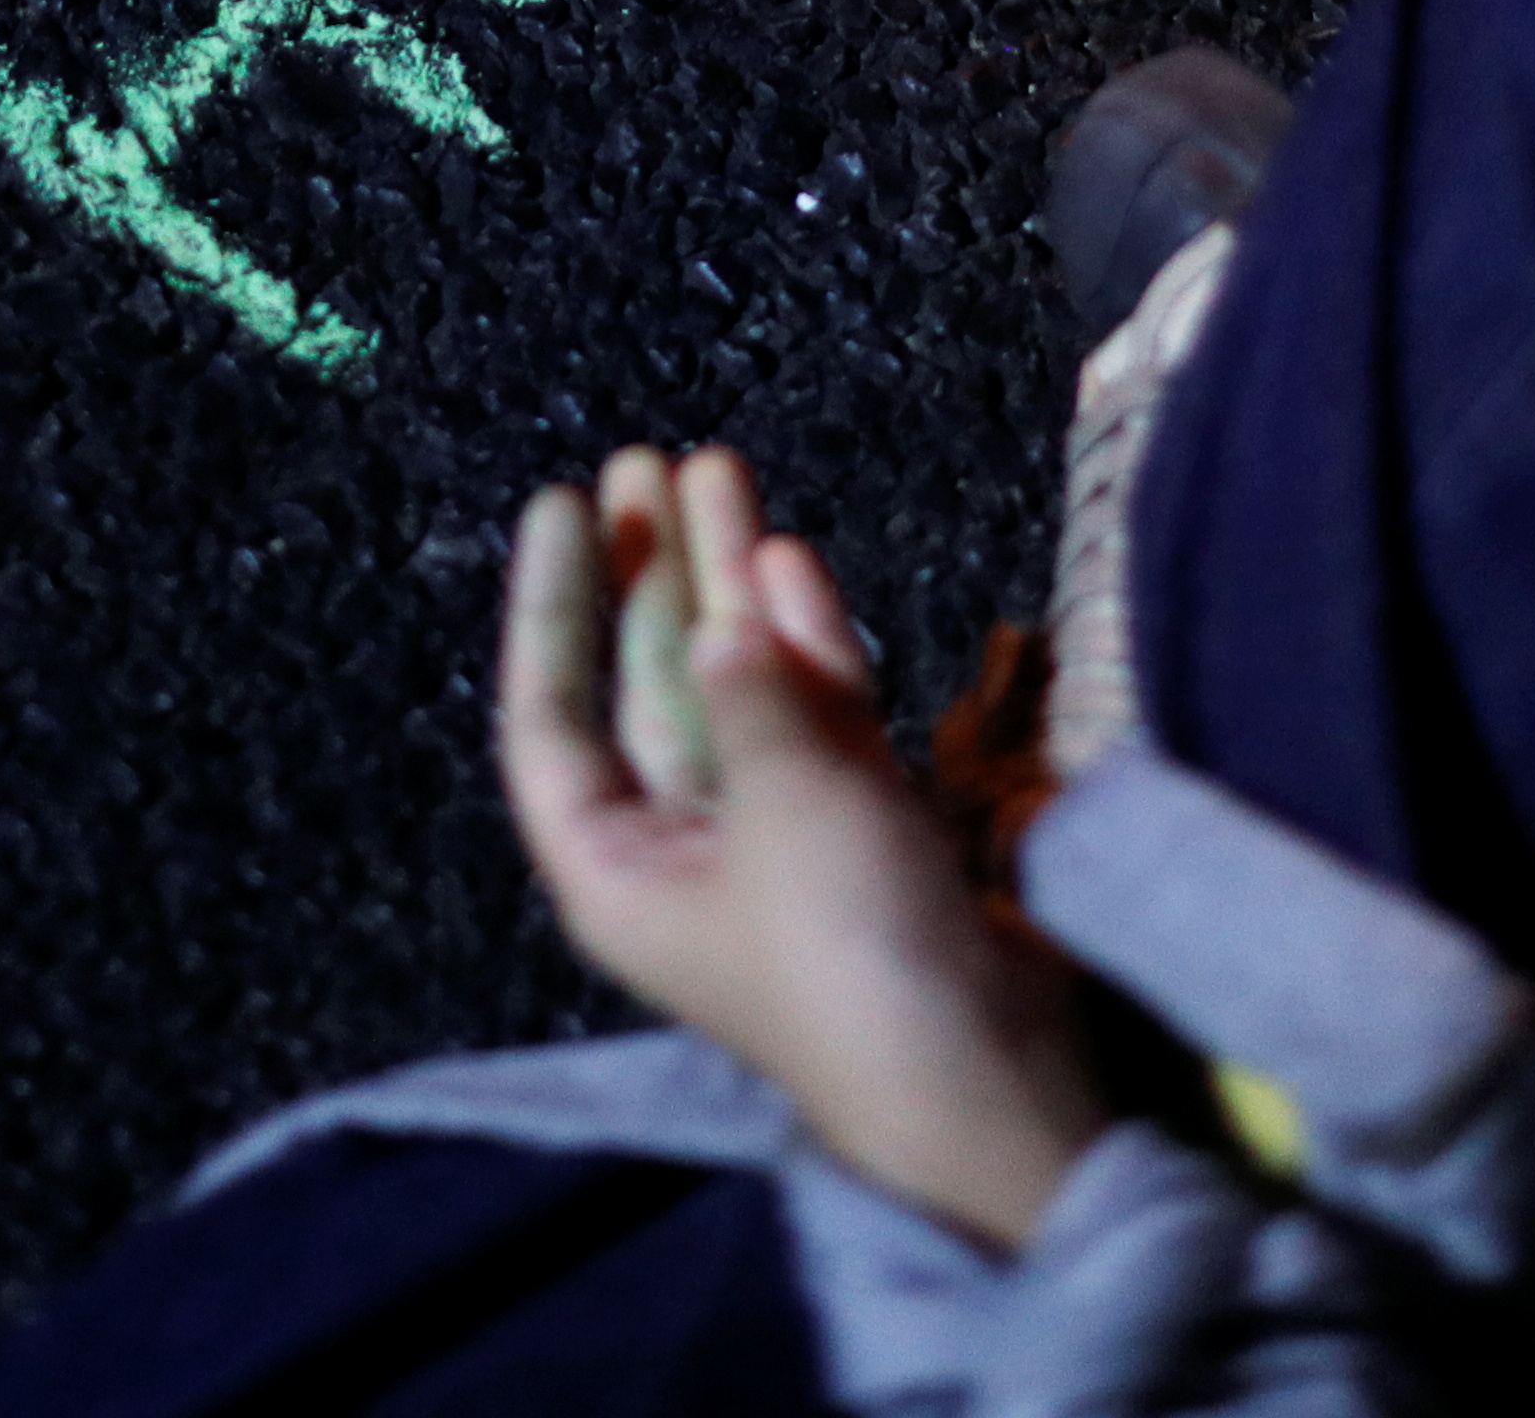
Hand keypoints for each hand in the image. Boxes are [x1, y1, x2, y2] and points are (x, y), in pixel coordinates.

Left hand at [499, 447, 1105, 1250]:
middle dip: (651, 575)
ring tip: (719, 469)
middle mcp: (678, 847)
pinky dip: (805, 648)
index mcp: (613, 868)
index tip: (561, 503)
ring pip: (733, 686)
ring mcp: (770, 834)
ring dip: (732, 587)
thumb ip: (750, 696)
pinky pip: (811, 721)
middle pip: (644, 684)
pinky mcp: (854, 831)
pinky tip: (792, 564)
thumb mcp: (787, 806)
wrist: (983, 1070)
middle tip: (648, 464)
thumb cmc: (848, 949)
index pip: (550, 717)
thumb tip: (730, 614)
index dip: (552, 605)